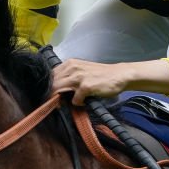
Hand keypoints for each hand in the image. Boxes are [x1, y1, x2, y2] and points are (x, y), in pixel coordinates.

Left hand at [51, 58, 168, 104]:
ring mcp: (78, 77)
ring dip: (61, 101)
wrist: (119, 75)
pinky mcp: (86, 86)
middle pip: (52, 85)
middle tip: (56, 104)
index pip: (51, 77)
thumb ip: (69, 77)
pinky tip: (84, 102)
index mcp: (69, 63)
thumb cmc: (101, 75)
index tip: (49, 97)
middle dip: (51, 96)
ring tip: (66, 104)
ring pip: (59, 91)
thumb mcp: (82, 71)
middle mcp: (72, 68)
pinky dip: (78, 103)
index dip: (48, 88)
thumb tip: (56, 91)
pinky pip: (75, 100)